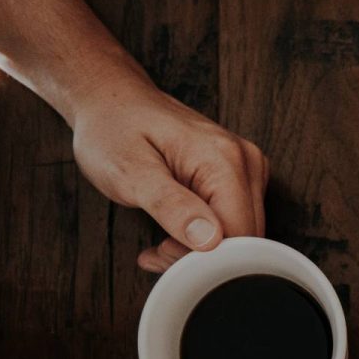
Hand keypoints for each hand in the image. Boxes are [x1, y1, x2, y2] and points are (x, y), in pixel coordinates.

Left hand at [69, 71, 268, 271]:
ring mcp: (246, 167)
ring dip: (202, 250)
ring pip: (242, 234)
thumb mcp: (130, 171)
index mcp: (224, 159)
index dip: (205, 258)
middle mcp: (245, 161)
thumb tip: (208, 240)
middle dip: (202, 257)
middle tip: (158, 251)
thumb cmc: (114, 130)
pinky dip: (206, 237)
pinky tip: (176, 231)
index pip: (238, 235)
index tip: (163, 254)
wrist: (112, 101)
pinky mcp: (240, 175)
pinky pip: (235, 221)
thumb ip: (170, 205)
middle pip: (245, 237)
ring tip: (162, 242)